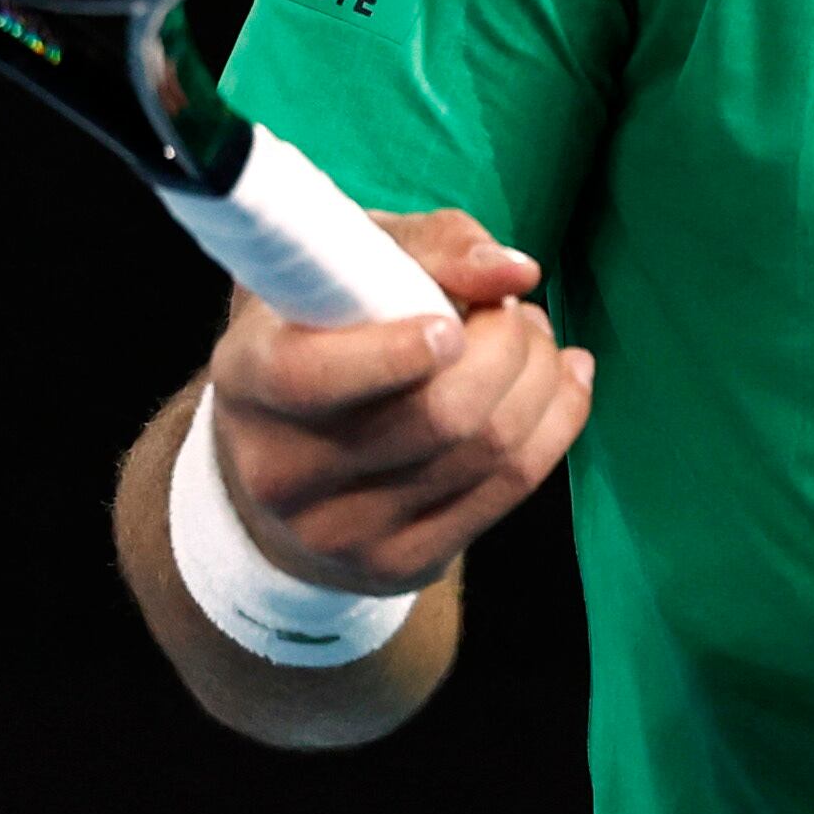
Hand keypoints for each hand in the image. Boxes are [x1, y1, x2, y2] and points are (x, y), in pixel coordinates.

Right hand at [200, 208, 594, 598]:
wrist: (281, 460)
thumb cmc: (322, 329)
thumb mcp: (346, 264)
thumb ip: (428, 248)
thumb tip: (514, 270)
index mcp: (250, 379)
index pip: (313, 378)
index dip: (394, 352)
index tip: (450, 324)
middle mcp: (281, 469)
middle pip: (438, 415)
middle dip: (507, 344)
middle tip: (513, 309)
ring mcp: (339, 532)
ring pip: (488, 451)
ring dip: (540, 376)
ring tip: (532, 335)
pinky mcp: (399, 565)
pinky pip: (512, 488)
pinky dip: (558, 422)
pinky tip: (564, 380)